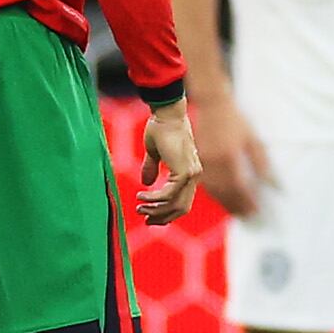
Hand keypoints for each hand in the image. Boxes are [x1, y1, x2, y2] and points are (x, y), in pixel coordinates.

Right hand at [137, 99, 204, 223]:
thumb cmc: (160, 128)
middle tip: (144, 219)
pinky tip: (141, 197)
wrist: (166, 113)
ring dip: (155, 210)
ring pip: (175, 204)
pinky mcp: (184, 172)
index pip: (182, 201)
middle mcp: (194, 175)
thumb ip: (152, 168)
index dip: (167, 212)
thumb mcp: (154, 153)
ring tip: (139, 208)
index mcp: (189, 172)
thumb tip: (146, 183)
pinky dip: (154, 199)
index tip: (150, 216)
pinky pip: (168, 195)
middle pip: (181, 208)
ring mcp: (191, 174)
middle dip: (162, 217)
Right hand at [189, 94, 271, 219]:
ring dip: (226, 204)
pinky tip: (224, 198)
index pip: (240, 187)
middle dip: (237, 207)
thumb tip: (274, 184)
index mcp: (229, 157)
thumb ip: (263, 164)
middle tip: (249, 217)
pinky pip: (206, 184)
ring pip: (214, 191)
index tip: (257, 212)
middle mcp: (214, 163)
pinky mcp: (198, 161)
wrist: (213, 105)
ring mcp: (204, 163)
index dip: (248, 202)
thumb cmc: (237, 121)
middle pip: (225, 193)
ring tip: (238, 212)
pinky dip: (216, 194)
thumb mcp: (254, 140)